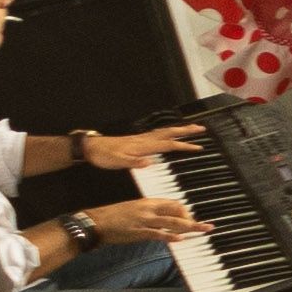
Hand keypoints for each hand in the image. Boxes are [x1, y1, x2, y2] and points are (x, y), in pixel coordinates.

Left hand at [79, 124, 199, 170]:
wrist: (90, 148)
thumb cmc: (103, 156)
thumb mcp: (116, 162)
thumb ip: (133, 162)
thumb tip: (149, 163)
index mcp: (142, 146)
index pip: (168, 145)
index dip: (184, 146)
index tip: (198, 147)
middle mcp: (144, 140)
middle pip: (170, 133)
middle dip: (187, 131)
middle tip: (201, 129)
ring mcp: (141, 138)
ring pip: (164, 132)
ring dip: (179, 129)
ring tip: (191, 128)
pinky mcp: (137, 140)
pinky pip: (157, 133)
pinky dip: (168, 132)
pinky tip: (169, 134)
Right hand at [90, 197, 206, 244]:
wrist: (94, 222)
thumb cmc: (113, 217)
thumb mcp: (133, 209)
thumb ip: (149, 213)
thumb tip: (163, 220)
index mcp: (147, 202)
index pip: (173, 203)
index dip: (185, 211)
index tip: (191, 218)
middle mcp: (148, 209)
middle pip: (176, 211)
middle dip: (192, 219)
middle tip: (205, 226)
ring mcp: (144, 220)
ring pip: (172, 222)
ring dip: (190, 226)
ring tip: (202, 229)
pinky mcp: (138, 232)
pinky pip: (157, 234)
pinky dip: (169, 236)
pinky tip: (179, 239)